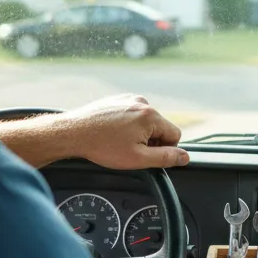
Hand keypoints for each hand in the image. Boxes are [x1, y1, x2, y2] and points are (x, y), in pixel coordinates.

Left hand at [50, 94, 189, 168]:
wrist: (73, 132)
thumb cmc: (102, 146)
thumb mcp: (138, 159)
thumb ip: (166, 158)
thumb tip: (185, 157)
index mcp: (150, 116)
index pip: (175, 135)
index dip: (164, 149)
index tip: (147, 154)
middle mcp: (142, 102)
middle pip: (160, 127)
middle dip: (150, 140)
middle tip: (129, 150)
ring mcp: (128, 99)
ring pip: (146, 121)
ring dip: (138, 133)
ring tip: (118, 141)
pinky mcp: (117, 99)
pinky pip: (132, 114)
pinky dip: (127, 125)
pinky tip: (113, 133)